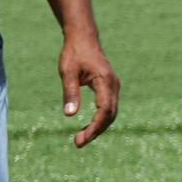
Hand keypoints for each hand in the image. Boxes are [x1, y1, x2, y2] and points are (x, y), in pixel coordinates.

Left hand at [57, 28, 120, 145]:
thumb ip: (70, 93)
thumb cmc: (74, 53)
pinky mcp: (110, 88)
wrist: (84, 38)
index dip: (95, 126)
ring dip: (99, 127)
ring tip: (81, 138)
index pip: (104, 110)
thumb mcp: (67, 72)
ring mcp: (114, 87)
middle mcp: (114, 85)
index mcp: (105, 81)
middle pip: (110, 115)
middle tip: (78, 143)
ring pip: (111, 113)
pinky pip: (109, 108)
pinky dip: (101, 119)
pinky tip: (89, 126)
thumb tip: (69, 115)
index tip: (81, 138)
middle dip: (96, 131)